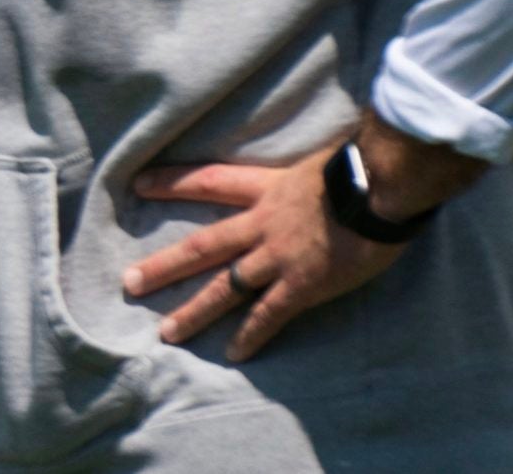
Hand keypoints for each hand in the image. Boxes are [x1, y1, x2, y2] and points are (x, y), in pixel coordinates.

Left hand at [124, 131, 440, 361]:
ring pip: (226, 287)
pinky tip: (233, 353)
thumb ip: (306, 171)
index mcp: (266, 188)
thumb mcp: (321, 160)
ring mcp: (278, 257)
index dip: (172, 183)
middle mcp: (262, 224)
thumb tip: (315, 167)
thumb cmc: (364, 168)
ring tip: (167, 333)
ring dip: (195, 311)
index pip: (209, 180)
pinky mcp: (303, 285)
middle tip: (128, 282)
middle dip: (164, 265)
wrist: (383, 188)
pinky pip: (270, 314)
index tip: (138, 185)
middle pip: (202, 245)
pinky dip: (251, 334)